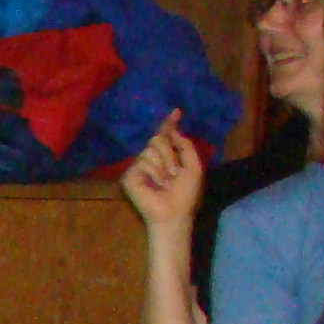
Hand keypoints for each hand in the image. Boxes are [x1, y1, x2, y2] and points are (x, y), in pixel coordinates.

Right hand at [120, 110, 203, 235]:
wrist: (173, 212)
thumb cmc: (185, 193)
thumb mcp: (193, 166)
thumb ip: (185, 146)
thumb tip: (173, 131)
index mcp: (166, 158)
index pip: (165, 137)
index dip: (169, 125)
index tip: (176, 112)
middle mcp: (151, 160)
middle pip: (157, 140)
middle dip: (169, 154)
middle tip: (173, 172)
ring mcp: (138, 168)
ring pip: (150, 150)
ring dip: (162, 166)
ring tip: (164, 182)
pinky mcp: (129, 176)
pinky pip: (142, 162)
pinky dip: (152, 173)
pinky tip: (153, 185)